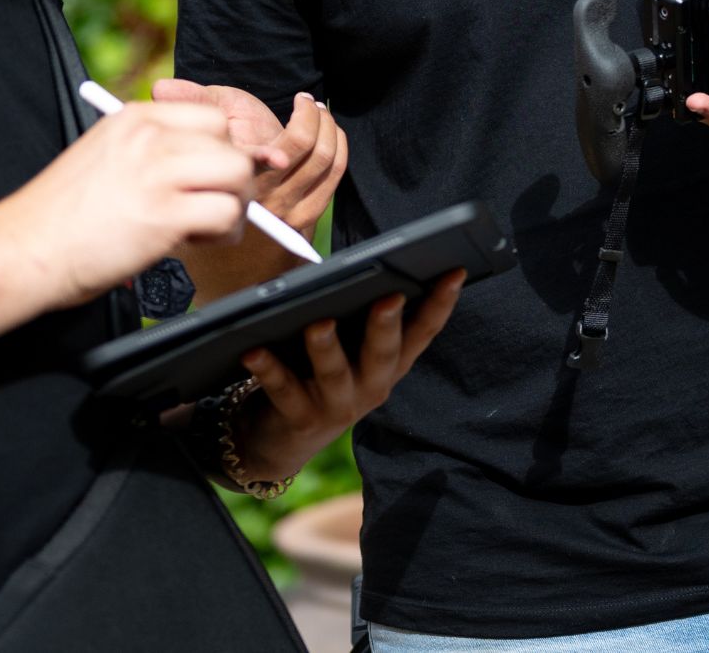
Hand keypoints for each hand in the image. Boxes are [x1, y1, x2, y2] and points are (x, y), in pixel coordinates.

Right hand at [6, 100, 255, 305]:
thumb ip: (145, 151)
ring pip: (237, 174)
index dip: (217, 151)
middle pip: (230, 144)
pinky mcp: (164, 214)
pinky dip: (222, 233)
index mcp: (133, 118)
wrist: (23, 249)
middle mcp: (149, 137)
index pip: (210, 117)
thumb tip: (198, 167)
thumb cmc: (57, 217)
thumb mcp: (102, 156)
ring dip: (232, 205)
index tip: (203, 179)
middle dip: (230, 180)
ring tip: (204, 227)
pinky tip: (195, 242)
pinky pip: (226, 213)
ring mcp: (157, 172)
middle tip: (208, 207)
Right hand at [152, 79, 346, 237]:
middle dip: (314, 115)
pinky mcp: (305, 218)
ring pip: (324, 160)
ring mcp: (285, 210)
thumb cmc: (211, 172)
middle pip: (308, 147)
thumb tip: (160, 87)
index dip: (301, 124)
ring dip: (329, 128)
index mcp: (236, 172)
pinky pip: (333, 176)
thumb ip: (186, 108)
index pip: (274, 151)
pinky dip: (339, 148)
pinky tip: (329, 133)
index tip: (303, 103)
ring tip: (317, 112)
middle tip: (307, 102)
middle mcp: (263, 196)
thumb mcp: (195, 135)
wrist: (224, 235)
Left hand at [227, 271, 465, 483]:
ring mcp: (337, 406)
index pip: (422, 332)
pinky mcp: (300, 419)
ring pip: (334, 373)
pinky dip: (268, 368)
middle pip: (384, 353)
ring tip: (318, 322)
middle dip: (387, 325)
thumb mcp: (348, 348)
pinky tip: (253, 348)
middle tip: (389, 296)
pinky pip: (283, 390)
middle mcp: (371, 387)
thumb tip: (359, 265)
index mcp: (389, 364)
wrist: (281, 442)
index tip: (455, 271)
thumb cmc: (318, 374)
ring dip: (327, 346)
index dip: (441, 304)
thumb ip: (358, 315)